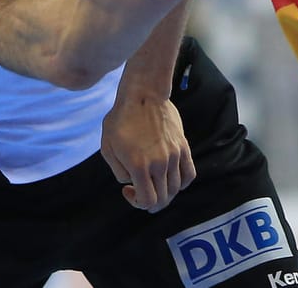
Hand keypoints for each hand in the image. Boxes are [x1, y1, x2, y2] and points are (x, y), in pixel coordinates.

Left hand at [100, 93, 195, 212]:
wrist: (143, 94)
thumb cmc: (120, 119)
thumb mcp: (107, 146)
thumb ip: (118, 171)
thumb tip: (131, 183)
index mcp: (139, 165)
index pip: (147, 200)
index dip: (137, 203)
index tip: (129, 190)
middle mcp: (159, 163)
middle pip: (163, 198)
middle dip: (151, 203)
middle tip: (140, 193)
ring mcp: (174, 155)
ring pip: (176, 188)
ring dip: (165, 194)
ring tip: (154, 186)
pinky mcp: (183, 147)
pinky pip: (189, 174)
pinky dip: (182, 184)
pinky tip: (172, 181)